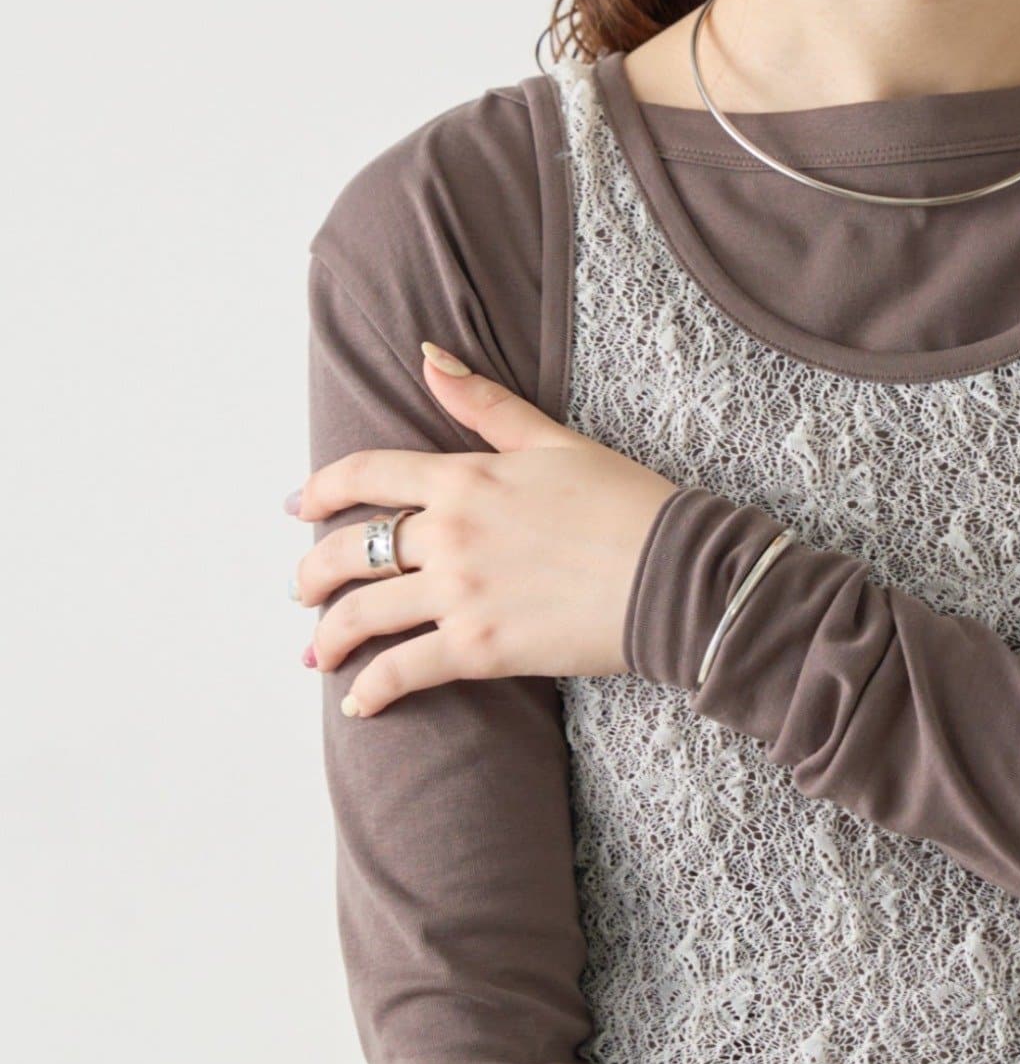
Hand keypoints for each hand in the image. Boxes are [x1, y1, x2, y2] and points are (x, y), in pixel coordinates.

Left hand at [289, 343, 679, 716]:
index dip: (323, 489)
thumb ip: (485, 405)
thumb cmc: (627, 505)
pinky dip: (372, 691)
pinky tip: (357, 706)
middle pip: (350, 551)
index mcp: (463, 476)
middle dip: (313, 574)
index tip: (300, 506)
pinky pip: (404, 672)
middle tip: (301, 591)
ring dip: (330, 636)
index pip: (366, 475)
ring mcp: (459, 593)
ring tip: (316, 652)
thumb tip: (429, 357)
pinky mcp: (479, 648)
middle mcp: (448, 533)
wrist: (675, 575)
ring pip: (365, 614)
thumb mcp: (554, 441)